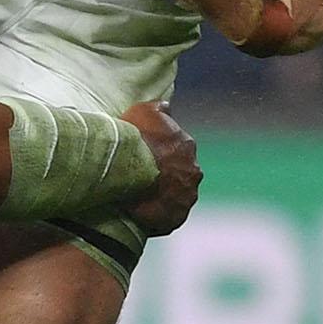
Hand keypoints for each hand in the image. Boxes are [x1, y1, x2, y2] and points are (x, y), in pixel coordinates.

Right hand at [121, 101, 201, 235]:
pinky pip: (168, 216)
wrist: (129, 170)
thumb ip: (159, 108)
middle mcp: (192, 171)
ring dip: (164, 195)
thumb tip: (167, 106)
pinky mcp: (176, 217)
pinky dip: (158, 214)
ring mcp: (186, 196)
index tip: (147, 154)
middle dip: (167, 174)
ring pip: (176, 195)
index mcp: (187, 146)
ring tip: (142, 196)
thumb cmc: (137, 138)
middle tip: (145, 176)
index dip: (162, 151)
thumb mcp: (145, 110)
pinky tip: (143, 211)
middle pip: (180, 172)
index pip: (178, 148)